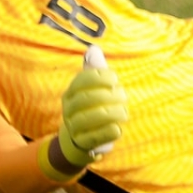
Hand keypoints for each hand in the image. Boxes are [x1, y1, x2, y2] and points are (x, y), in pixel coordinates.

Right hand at [56, 45, 126, 169]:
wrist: (82, 138)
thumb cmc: (93, 106)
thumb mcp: (95, 86)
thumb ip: (95, 69)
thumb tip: (93, 49)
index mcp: (71, 92)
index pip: (81, 81)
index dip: (99, 78)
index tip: (114, 79)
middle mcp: (69, 109)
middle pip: (86, 99)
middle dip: (108, 96)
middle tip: (123, 97)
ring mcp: (73, 127)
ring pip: (87, 119)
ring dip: (110, 114)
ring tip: (124, 112)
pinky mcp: (82, 143)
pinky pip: (92, 138)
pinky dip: (106, 132)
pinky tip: (118, 128)